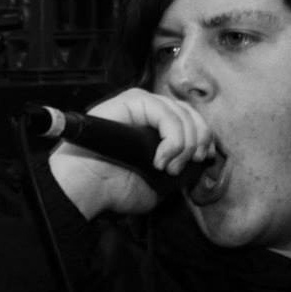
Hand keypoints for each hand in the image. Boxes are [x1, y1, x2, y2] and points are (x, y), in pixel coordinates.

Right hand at [48, 87, 213, 219]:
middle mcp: (150, 111)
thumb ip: (182, 167)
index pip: (192, 121)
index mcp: (157, 127)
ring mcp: (140, 104)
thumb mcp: (161, 182)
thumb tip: (202, 160)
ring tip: (168, 167)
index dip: (203, 137)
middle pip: (190, 112)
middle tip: (187, 164)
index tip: (203, 159)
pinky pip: (164, 112)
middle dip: (198, 139)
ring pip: (180, 112)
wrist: (87, 189)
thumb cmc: (116, 188)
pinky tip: (160, 158)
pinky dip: (170, 138)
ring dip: (183, 144)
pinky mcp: (131, 101)